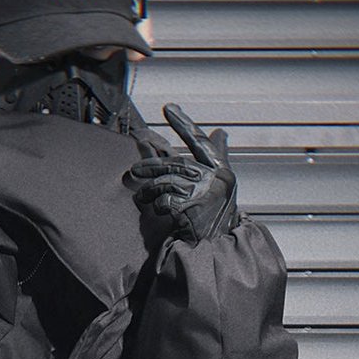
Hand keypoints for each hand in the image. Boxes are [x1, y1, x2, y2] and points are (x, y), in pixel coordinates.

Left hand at [126, 104, 238, 247]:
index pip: (200, 141)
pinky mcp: (191, 208)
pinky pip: (164, 200)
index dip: (184, 124)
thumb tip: (220, 131)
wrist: (217, 250)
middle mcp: (217, 179)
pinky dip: (157, 205)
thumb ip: (216, 158)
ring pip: (167, 181)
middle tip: (135, 167)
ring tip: (140, 196)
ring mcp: (205, 193)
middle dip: (152, 164)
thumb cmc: (215, 219)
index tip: (169, 108)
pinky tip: (157, 211)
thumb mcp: (220, 186)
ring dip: (149, 189)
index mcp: (223, 171)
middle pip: (176, 163)